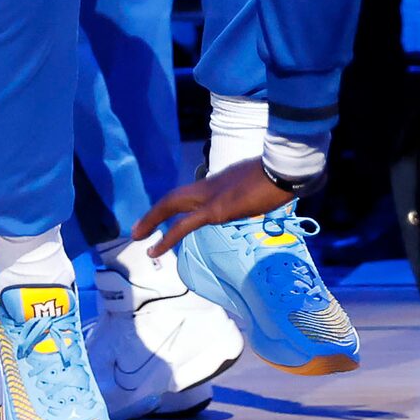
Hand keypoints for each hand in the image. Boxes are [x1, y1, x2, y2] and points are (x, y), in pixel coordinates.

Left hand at [133, 157, 297, 257]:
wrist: (283, 170)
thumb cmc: (277, 176)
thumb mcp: (256, 184)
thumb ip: (246, 192)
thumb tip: (249, 198)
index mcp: (218, 181)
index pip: (190, 193)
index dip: (174, 205)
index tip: (163, 217)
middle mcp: (209, 186)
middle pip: (173, 198)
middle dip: (153, 213)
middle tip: (136, 230)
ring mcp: (210, 196)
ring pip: (171, 206)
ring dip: (152, 220)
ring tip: (138, 237)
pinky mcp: (215, 210)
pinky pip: (184, 224)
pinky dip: (167, 236)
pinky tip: (156, 249)